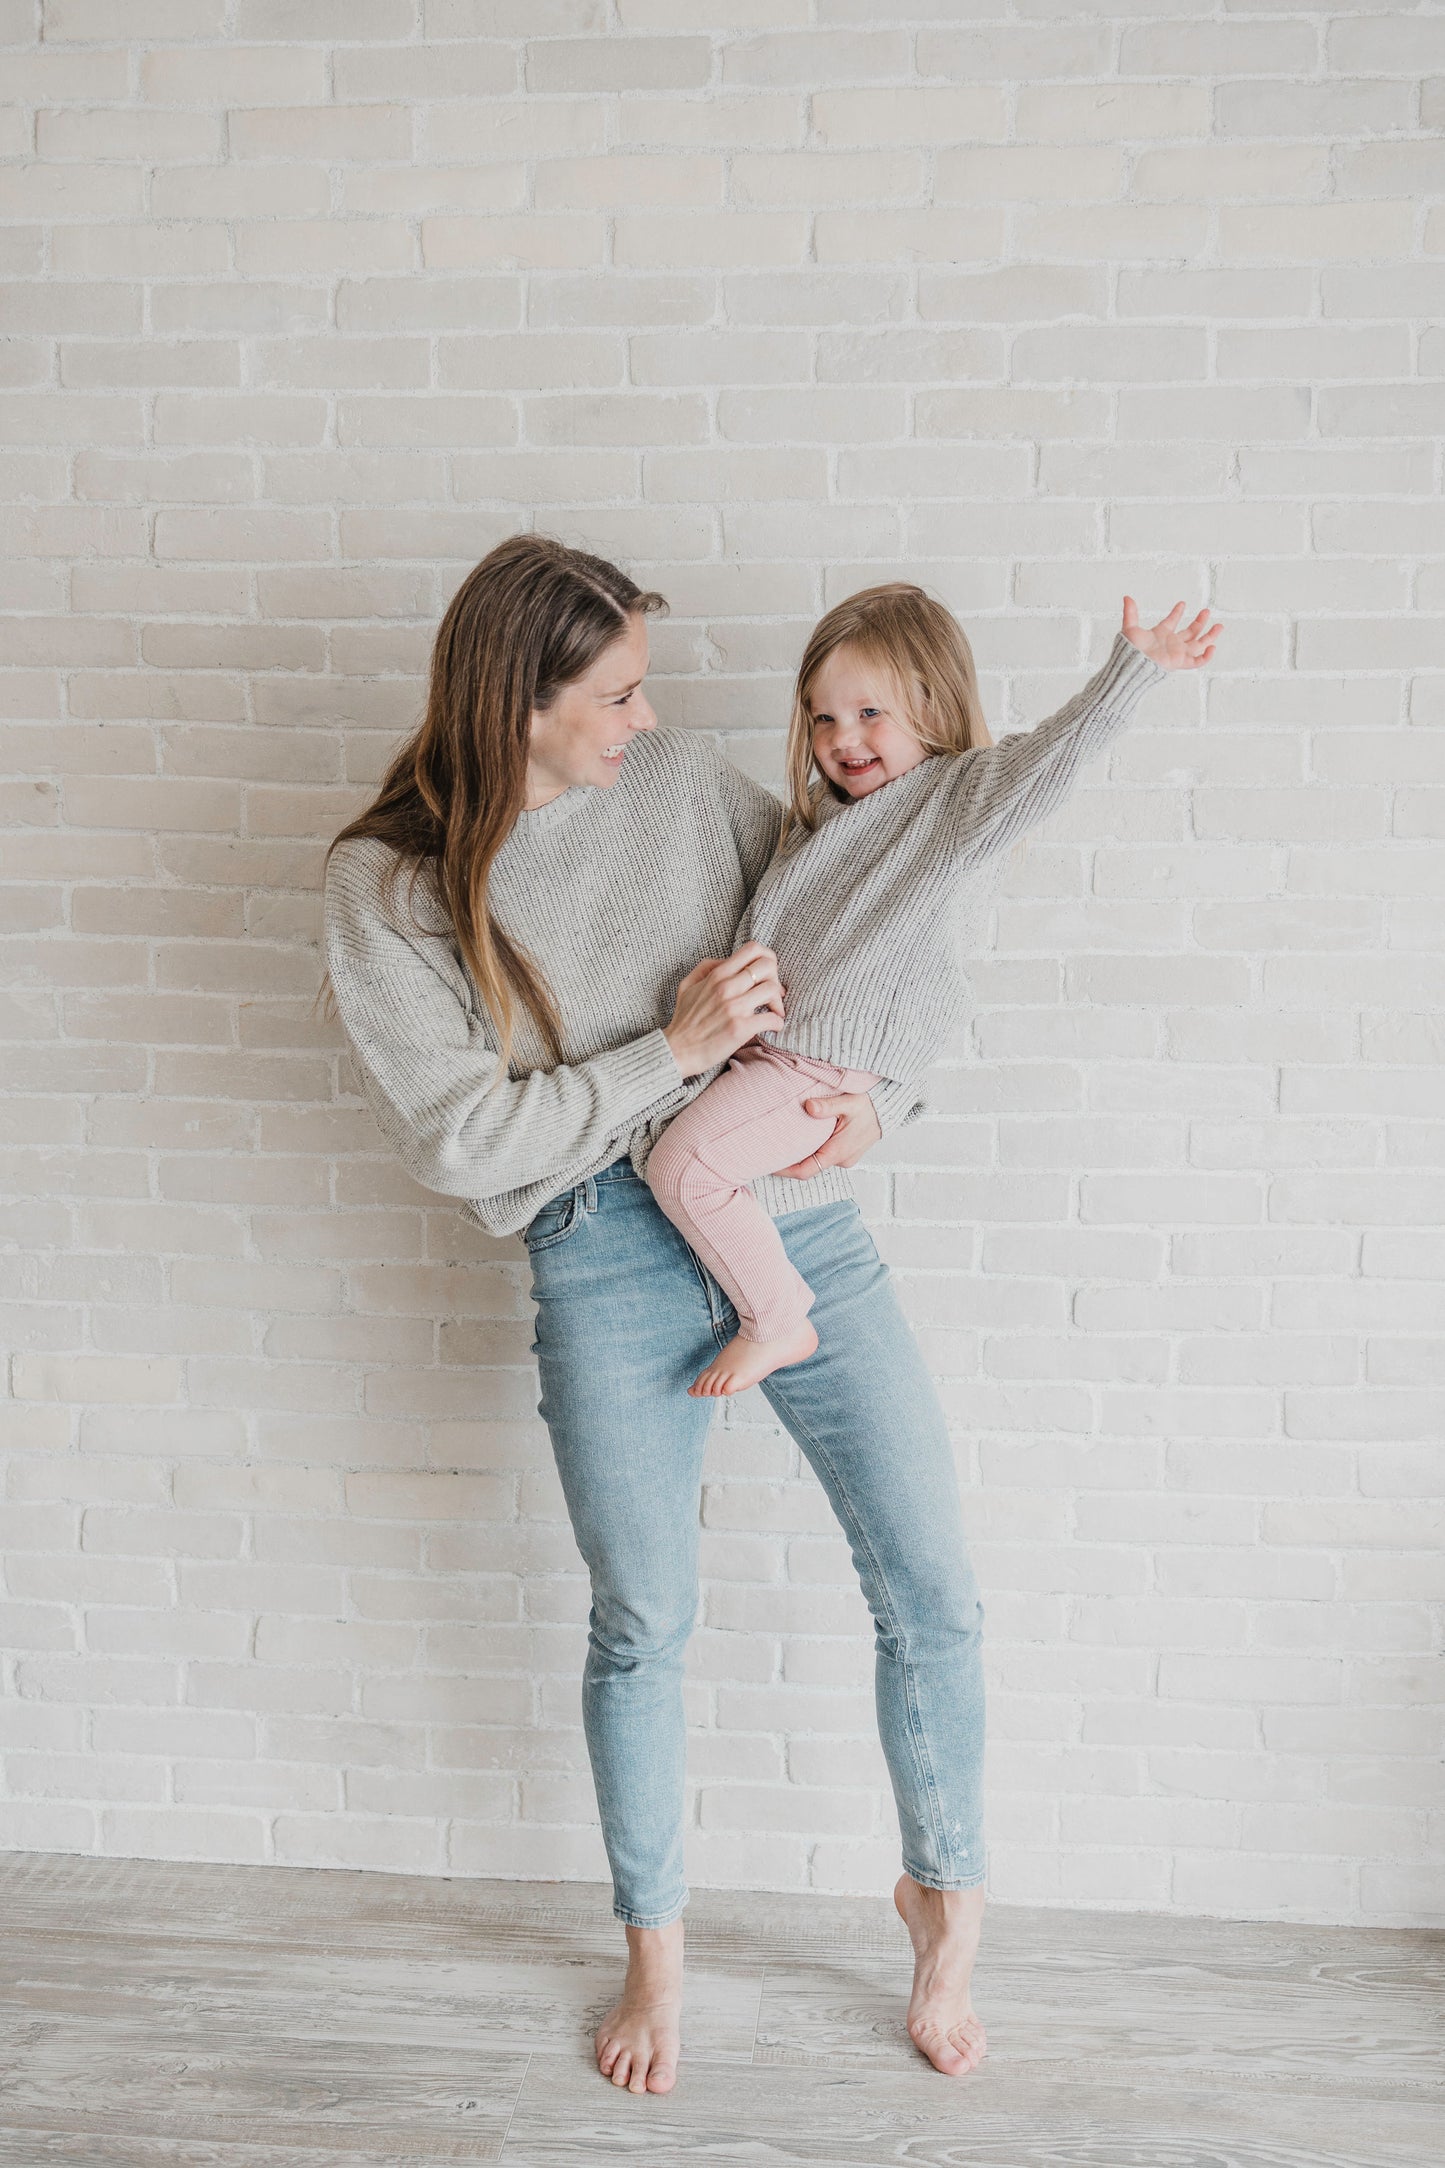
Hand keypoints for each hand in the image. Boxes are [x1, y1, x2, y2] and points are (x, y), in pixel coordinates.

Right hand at [663, 940, 783, 1078]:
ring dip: (778, 1002)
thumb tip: (727, 960)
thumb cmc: (684, 1019)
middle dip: (776, 979)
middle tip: (773, 994)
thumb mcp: (688, 985)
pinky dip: (777, 1023)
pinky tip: (772, 1026)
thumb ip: (706, 967)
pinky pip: (772, 1019)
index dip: (767, 957)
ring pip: (772, 990)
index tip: (767, 973)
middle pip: (768, 966)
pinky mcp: (740, 1028)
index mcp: (717, 975)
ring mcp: (734, 1007)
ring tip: (774, 1011)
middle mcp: (726, 987)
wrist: (677, 1050)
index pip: (752, 949)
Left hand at [776, 1090, 881, 1177]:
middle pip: (808, 1166)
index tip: (768, 1163)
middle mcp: (841, 1160)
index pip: (805, 1171)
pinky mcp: (847, 1152)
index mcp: (838, 1152)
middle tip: (769, 1147)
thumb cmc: (871, 1104)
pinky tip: (803, 1136)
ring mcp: (845, 1158)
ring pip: (817, 1160)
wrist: (891, 1107)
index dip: (784, 1170)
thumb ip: (828, 1106)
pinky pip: (825, 1155)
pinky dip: (813, 1148)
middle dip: (790, 1159)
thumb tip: (809, 1107)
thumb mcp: (849, 1101)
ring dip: (802, 1153)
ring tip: (783, 1140)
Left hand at [1121, 595, 1221, 670]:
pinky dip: (1206, 656)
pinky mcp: (1181, 662)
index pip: (1171, 622)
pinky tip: (1212, 646)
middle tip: (1206, 611)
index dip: (1177, 612)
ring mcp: (1177, 653)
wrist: (1132, 664)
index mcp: (1160, 634)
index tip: (1182, 603)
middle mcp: (1171, 644)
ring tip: (1220, 626)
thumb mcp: (1130, 627)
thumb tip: (1126, 597)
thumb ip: (1130, 612)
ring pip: (1198, 645)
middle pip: (1190, 633)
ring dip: (1209, 635)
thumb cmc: (1130, 650)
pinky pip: (1197, 661)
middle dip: (1199, 622)